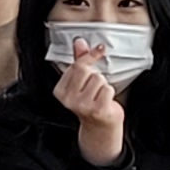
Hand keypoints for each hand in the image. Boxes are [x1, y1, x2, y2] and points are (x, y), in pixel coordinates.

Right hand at [54, 39, 126, 166]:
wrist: (99, 127)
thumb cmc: (90, 102)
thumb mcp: (81, 81)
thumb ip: (79, 60)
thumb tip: (79, 42)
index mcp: (60, 91)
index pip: (76, 65)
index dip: (89, 56)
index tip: (99, 48)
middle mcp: (68, 99)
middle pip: (86, 71)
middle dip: (95, 75)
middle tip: (94, 86)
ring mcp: (82, 106)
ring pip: (99, 79)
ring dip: (103, 85)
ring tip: (99, 95)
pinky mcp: (97, 110)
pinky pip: (108, 89)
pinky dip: (109, 93)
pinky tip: (105, 101)